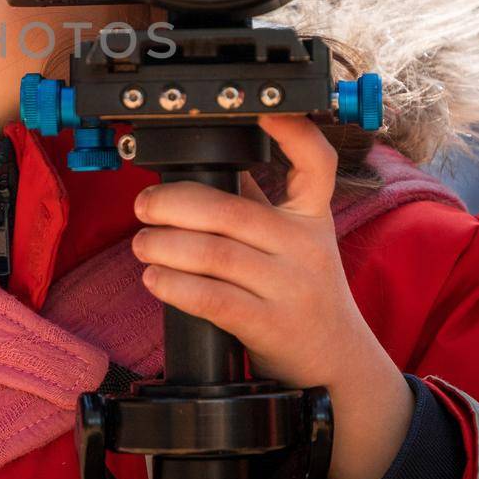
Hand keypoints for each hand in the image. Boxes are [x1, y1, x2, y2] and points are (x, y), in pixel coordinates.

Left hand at [130, 113, 413, 478]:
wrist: (337, 366)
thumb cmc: (304, 295)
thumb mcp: (296, 243)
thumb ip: (259, 204)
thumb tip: (209, 163)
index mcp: (312, 218)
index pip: (317, 165)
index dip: (293, 133)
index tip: (262, 113)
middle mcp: (305, 248)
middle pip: (230, 211)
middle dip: (173, 203)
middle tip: (144, 206)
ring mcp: (289, 288)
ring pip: (213, 254)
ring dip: (163, 245)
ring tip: (141, 243)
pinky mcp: (269, 326)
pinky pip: (211, 298)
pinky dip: (173, 285)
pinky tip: (154, 277)